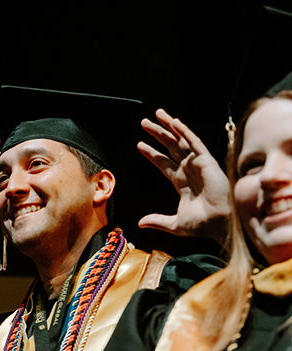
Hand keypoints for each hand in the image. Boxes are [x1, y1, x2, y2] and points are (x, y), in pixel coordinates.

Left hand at [138, 109, 230, 243]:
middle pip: (170, 147)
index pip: (163, 163)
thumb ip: (158, 221)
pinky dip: (184, 132)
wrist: (220, 224)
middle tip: (144, 122)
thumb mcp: (175, 223)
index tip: (140, 145)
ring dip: (168, 127)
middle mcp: (189, 170)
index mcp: (181, 182)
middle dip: (157, 134)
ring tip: (156, 114)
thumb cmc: (204, 225)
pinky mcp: (206, 161)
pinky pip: (194, 143)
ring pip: (180, 140)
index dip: (152, 153)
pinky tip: (174, 122)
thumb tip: (140, 223)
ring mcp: (197, 164)